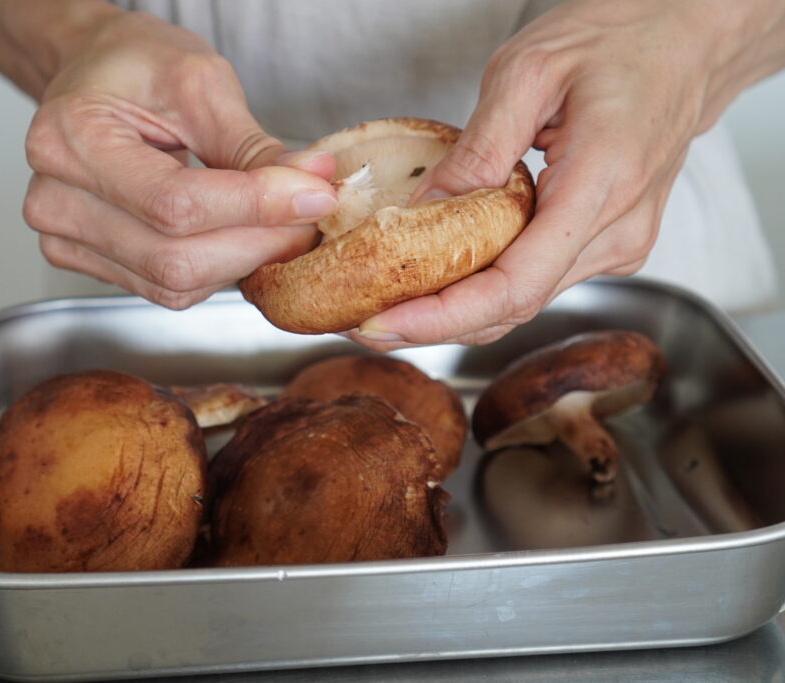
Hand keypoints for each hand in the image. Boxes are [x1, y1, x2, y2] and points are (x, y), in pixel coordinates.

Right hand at [19, 10, 335, 307]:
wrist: (94, 75)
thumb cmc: (135, 68)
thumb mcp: (201, 84)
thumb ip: (253, 146)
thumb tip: (312, 186)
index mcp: (71, 139)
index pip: (176, 204)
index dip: (256, 207)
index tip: (315, 195)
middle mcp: (54, 199)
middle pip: (176, 258)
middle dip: (258, 242)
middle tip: (308, 216)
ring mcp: (63, 239)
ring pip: (174, 282)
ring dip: (242, 260)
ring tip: (277, 222)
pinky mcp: (84, 261)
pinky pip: (164, 289)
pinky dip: (215, 269)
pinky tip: (237, 237)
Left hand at [350, 0, 784, 348]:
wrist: (687, 40)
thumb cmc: (618, 40)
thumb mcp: (529, 72)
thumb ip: (476, 150)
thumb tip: (421, 213)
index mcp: (601, 183)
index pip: (516, 285)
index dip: (445, 316)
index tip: (385, 322)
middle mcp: (618, 230)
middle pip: (515, 306)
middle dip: (435, 324)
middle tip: (367, 325)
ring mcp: (620, 243)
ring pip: (524, 302)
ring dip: (456, 313)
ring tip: (391, 309)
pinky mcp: (610, 244)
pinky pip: (538, 281)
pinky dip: (485, 290)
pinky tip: (440, 283)